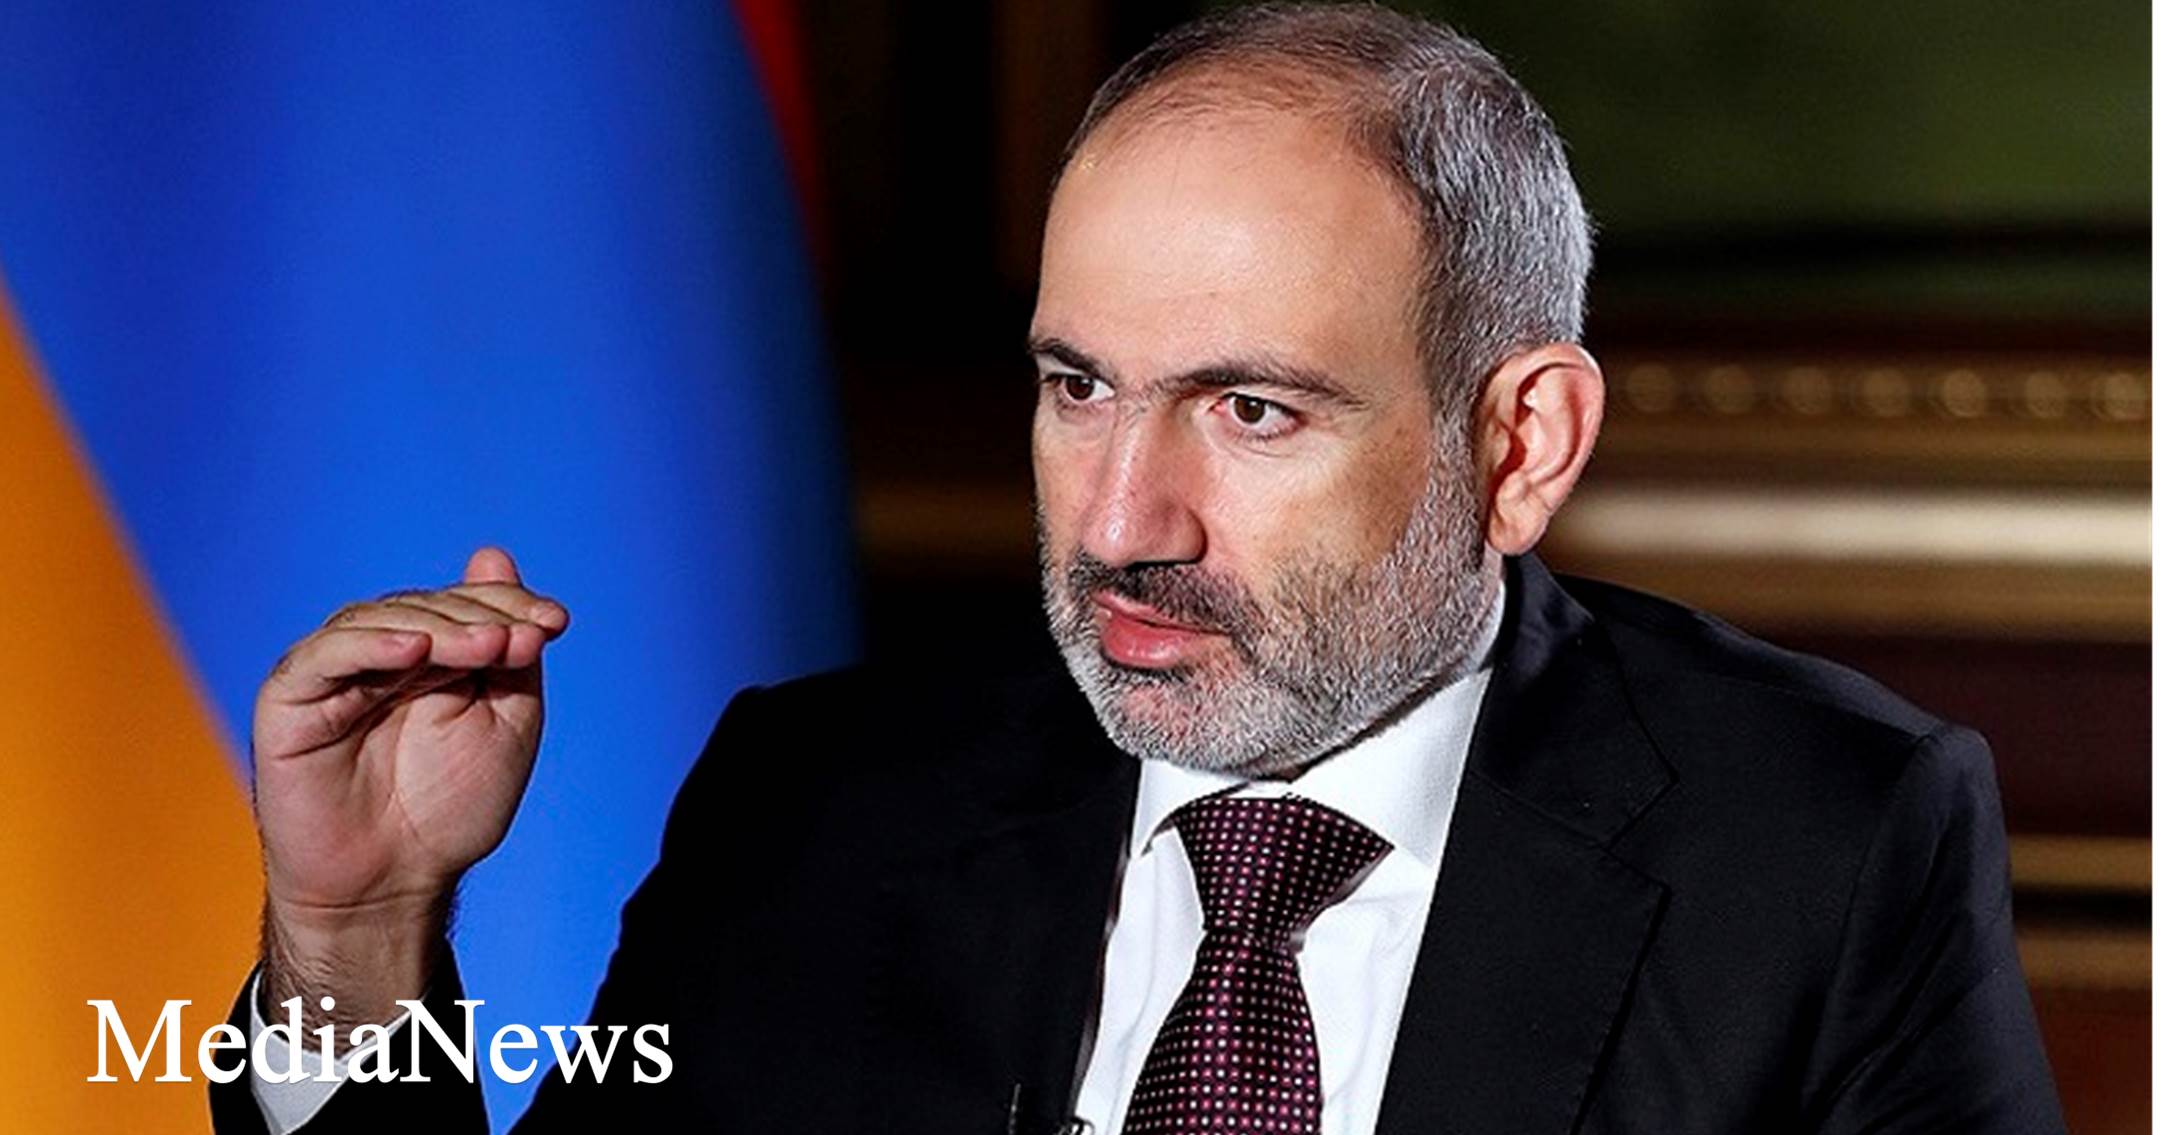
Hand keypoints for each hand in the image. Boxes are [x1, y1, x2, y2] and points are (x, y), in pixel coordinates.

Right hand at [251, 547, 568, 1021]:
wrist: (396, 883)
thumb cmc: (450, 809)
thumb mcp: (505, 721)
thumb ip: (508, 647)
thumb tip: (494, 555)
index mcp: (432, 656)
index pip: (467, 605)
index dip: (510, 603)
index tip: (556, 623)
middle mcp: (379, 655)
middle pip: (426, 606)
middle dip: (480, 617)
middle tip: (521, 640)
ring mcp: (334, 673)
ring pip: (378, 620)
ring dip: (438, 627)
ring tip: (484, 647)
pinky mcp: (290, 699)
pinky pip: (323, 655)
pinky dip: (368, 644)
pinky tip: (413, 650)